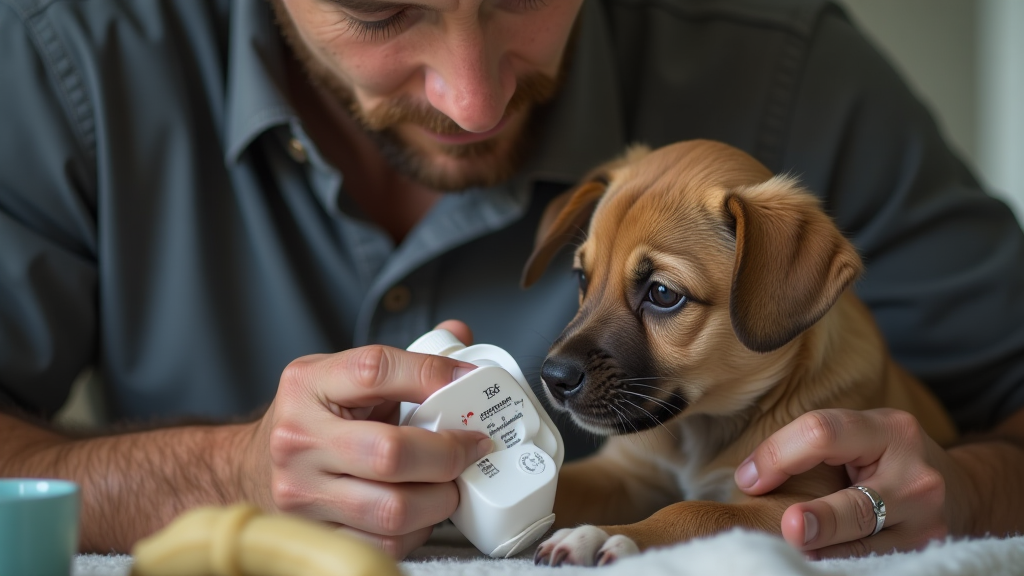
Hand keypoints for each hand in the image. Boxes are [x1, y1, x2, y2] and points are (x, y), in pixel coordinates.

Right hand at [246, 320, 492, 557]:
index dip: (431, 374)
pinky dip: (417, 529)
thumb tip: (459, 336)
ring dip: (439, 499)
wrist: (250, 468)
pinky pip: (385, 544)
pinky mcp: (315, 535)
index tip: (467, 380)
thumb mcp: (340, 377)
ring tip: (448, 483)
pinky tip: (420, 510)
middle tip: (470, 447)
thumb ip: (401, 361)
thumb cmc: (310, 419)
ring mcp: (301, 493)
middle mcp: (298, 439)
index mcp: (307, 384)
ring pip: (393, 509)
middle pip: (391, 454)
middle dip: (447, 453)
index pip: (376, 370)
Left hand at [733, 408, 967, 557]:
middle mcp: (914, 474)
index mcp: (889, 429)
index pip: (823, 434)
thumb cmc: (887, 458)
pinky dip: (843, 564)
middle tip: (790, 527)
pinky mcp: (927, 551)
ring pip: (867, 543)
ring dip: (827, 551)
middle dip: (820, 519)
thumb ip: (813, 447)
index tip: (747, 479)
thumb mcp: (861, 436)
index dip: (779, 456)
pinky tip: (818, 565)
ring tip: (797, 553)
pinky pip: (877, 562)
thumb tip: (748, 477)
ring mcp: (926, 520)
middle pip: (855, 502)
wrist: (960, 491)